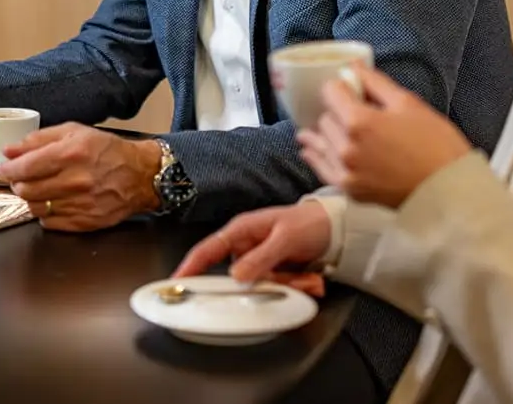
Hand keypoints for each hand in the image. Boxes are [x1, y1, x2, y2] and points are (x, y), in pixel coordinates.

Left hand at [0, 123, 162, 231]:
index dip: (8, 170)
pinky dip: (46, 212)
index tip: (4, 169)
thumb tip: (10, 150)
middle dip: (17, 183)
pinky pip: (50, 223)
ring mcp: (80, 204)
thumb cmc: (108, 151)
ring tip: (40, 188)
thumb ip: (39, 140)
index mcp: (70, 154)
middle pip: (26, 190)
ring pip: (35, 207)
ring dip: (31, 198)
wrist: (140, 175)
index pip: (25, 167)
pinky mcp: (84, 222)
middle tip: (21, 178)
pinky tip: (54, 201)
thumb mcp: (74, 132)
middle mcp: (75, 181)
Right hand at [173, 199, 330, 295]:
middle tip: (296, 279)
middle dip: (272, 283)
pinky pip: (277, 289)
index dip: (189, 268)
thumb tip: (236, 277)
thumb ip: (261, 257)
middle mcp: (247, 248)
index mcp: (241, 231)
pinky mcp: (275, 272)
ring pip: (263, 288)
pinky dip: (297, 287)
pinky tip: (313, 279)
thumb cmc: (309, 222)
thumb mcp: (285, 238)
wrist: (337, 226)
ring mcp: (260, 262)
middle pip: (242, 279)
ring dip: (290, 286)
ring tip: (310, 277)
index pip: (208, 250)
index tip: (175, 283)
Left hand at [297, 62, 472, 207]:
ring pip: (321, 141)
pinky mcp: (350, 190)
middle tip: (354, 110)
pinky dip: (316, 156)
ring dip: (327, 131)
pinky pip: (321, 168)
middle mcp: (346, 147)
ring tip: (328, 125)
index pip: (330, 92)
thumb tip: (353, 67)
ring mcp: (346, 171)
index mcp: (359, 121)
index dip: (340, 86)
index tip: (349, 89)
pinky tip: (310, 149)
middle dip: (337, 110)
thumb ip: (375, 83)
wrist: (449, 189)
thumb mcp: (408, 103)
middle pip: (325, 117)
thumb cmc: (435, 144)